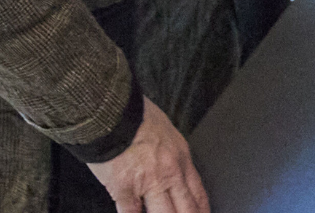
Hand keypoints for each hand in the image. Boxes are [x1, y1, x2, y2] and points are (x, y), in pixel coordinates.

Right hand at [87, 98, 209, 212]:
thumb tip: (170, 166)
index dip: (201, 209)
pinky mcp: (124, 189)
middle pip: (186, 208)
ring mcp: (148, 183)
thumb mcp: (166, 131)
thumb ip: (170, 153)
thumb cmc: (135, 116)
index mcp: (180, 157)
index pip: (197, 192)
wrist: (113, 111)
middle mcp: (169, 173)